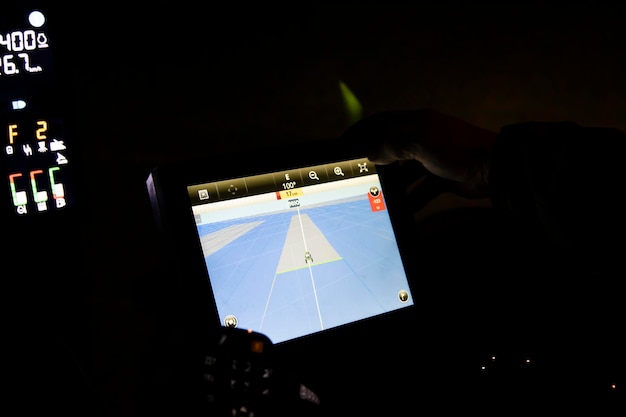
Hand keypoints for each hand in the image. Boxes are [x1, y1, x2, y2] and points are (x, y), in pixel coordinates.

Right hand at [342, 108, 496, 198]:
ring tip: (378, 198)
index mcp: (416, 123)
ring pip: (404, 172)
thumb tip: (370, 154)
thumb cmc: (456, 150)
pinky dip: (412, 200)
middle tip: (358, 176)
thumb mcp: (421, 143)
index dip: (361, 132)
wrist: (494, 168)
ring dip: (393, 185)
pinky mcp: (442, 177)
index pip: (381, 123)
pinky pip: (421, 189)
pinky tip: (403, 212)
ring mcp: (432, 158)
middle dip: (375, 162)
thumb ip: (393, 146)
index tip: (344, 145)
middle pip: (391, 148)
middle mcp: (422, 138)